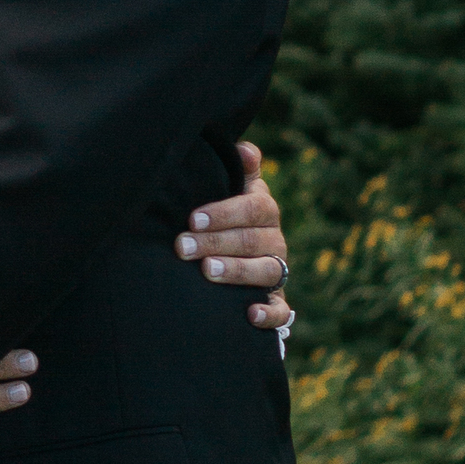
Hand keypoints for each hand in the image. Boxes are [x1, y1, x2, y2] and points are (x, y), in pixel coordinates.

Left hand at [179, 140, 292, 334]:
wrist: (230, 252)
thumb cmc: (222, 213)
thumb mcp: (230, 186)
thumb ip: (238, 168)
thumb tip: (243, 149)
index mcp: (264, 209)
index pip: (252, 207)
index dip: (224, 213)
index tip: (192, 219)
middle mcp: (274, 239)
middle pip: (251, 240)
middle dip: (215, 242)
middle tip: (183, 246)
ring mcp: (276, 270)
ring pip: (266, 270)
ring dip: (237, 271)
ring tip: (208, 271)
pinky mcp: (276, 300)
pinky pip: (281, 311)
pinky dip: (269, 314)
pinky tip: (249, 314)